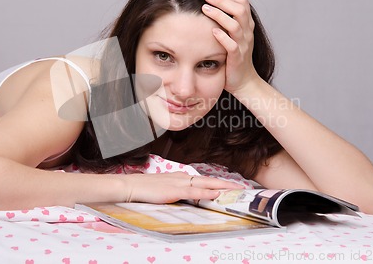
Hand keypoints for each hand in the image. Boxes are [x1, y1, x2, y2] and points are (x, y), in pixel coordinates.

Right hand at [121, 172, 243, 203]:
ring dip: (221, 187)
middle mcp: (182, 177)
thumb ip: (176, 191)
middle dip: (226, 184)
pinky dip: (205, 193)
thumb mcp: (164, 188)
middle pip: (209, 180)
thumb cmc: (145, 188)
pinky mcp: (173, 191)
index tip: (231, 186)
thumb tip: (186, 196)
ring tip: (235, 190)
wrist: (131, 186)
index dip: (218, 183)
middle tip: (241, 187)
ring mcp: (178, 183)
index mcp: (180, 177)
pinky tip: (214, 194)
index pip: (203, 180)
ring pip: (205, 184)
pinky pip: (193, 192)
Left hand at [201, 0, 259, 94]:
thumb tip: (211, 3)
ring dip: (220, 15)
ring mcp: (243, 45)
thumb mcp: (233, 36)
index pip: (242, 1)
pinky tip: (212, 31)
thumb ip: (227, 20)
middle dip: (222, 0)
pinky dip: (222, 37)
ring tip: (205, 8)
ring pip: (235, 25)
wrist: (243, 81)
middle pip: (239, 9)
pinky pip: (232, 46)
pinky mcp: (237, 58)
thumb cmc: (234, 57)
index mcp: (247, 25)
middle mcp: (247, 33)